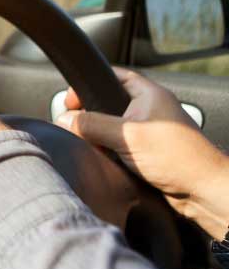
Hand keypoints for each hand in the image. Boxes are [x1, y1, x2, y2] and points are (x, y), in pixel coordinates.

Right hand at [57, 69, 228, 235]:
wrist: (203, 191)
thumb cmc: (178, 158)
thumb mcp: (127, 136)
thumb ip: (92, 125)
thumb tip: (65, 119)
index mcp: (149, 94)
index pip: (112, 76)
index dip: (89, 84)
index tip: (70, 100)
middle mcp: (149, 109)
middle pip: (107, 103)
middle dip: (90, 115)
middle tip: (78, 126)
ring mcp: (148, 131)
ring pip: (111, 127)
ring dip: (100, 137)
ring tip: (95, 146)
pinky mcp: (147, 152)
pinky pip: (118, 146)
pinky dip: (109, 152)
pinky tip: (106, 161)